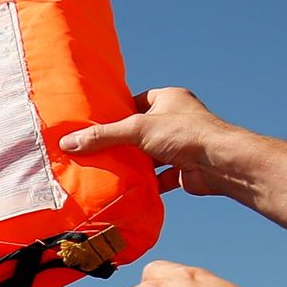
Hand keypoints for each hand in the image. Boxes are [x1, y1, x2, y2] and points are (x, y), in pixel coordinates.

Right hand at [60, 87, 240, 194]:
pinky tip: (126, 188)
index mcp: (169, 99)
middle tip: (92, 150)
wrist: (220, 163)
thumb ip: (102, 136)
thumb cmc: (183, 134)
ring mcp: (181, 145)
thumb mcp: (136, 129)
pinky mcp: (183, 169)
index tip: (94, 125)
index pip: (136, 102)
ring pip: (148, 155)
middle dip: (120, 142)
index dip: (116, 113)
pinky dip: (145, 182)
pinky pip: (158, 176)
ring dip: (132, 163)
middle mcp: (177, 119)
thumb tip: (66, 143)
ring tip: (104, 170)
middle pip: (140, 131)